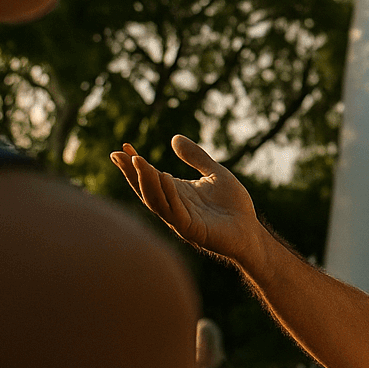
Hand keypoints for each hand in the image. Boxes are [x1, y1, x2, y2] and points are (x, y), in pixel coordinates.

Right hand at [111, 136, 263, 267]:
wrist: (250, 229)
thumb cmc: (232, 205)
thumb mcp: (214, 172)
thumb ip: (196, 157)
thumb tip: (174, 138)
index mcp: (176, 193)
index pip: (149, 177)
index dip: (135, 164)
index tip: (123, 146)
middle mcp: (173, 206)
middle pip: (145, 189)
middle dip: (130, 173)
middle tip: (118, 154)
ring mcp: (180, 219)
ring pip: (156, 201)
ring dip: (145, 181)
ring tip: (137, 161)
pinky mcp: (192, 230)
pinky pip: (175, 212)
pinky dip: (169, 194)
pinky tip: (164, 177)